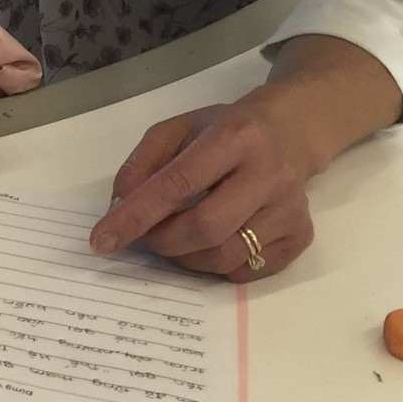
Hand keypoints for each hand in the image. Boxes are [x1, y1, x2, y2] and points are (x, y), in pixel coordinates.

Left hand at [88, 98, 315, 279]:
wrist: (288, 134)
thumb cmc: (223, 132)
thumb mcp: (177, 130)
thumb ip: (141, 165)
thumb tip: (119, 211)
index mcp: (235, 137)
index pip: (178, 184)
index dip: (136, 216)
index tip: (102, 240)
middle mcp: (270, 173)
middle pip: (205, 228)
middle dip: (163, 240)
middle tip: (148, 235)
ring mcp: (290, 208)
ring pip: (224, 256)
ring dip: (187, 257)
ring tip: (179, 236)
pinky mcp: (300, 236)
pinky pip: (246, 271)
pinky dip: (216, 266)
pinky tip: (214, 240)